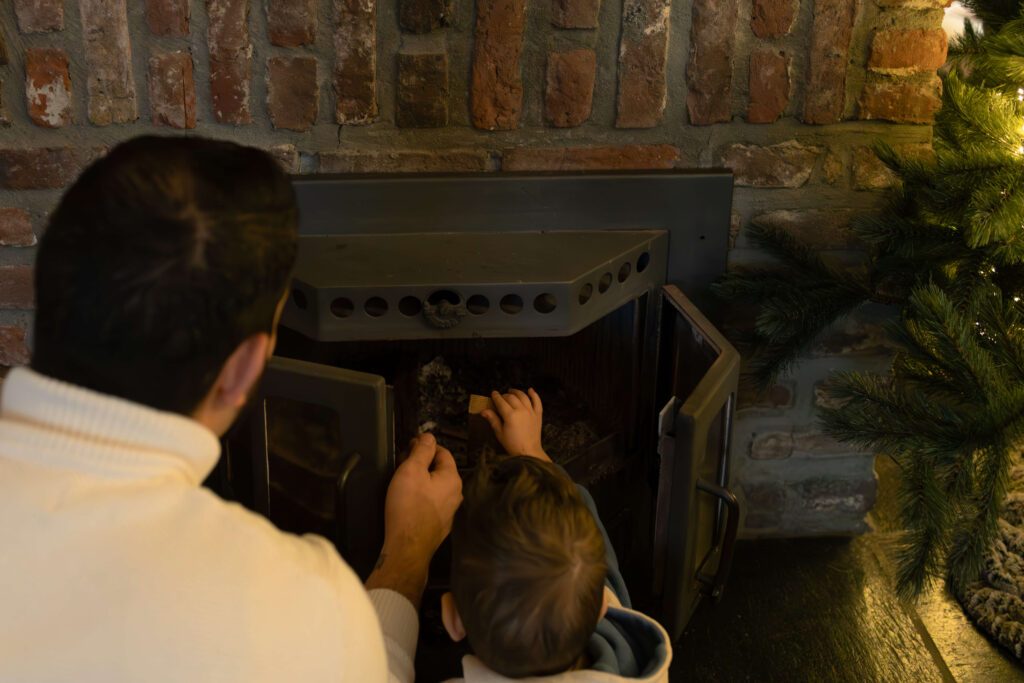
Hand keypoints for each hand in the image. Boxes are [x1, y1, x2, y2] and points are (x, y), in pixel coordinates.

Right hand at [365, 433, 461, 606]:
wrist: (407, 547)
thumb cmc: (408, 509)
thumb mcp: (411, 470)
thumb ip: (421, 451)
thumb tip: (428, 436)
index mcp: (452, 478)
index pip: (442, 451)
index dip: (424, 445)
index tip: (409, 445)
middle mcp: (455, 494)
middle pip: (439, 469)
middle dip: (422, 462)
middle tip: (403, 462)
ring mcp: (449, 510)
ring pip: (435, 486)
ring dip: (421, 479)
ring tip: (402, 480)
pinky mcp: (439, 522)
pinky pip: (431, 502)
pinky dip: (421, 495)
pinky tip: (407, 499)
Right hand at [480, 388, 549, 461]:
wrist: (528, 452)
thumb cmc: (513, 444)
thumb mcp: (499, 433)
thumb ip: (493, 419)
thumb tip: (483, 411)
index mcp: (510, 415)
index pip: (501, 401)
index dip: (496, 396)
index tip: (493, 393)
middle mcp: (521, 411)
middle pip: (511, 397)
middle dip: (505, 395)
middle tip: (501, 397)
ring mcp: (531, 412)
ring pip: (523, 396)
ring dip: (517, 392)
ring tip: (512, 391)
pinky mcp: (538, 415)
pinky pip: (537, 401)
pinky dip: (534, 394)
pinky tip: (530, 390)